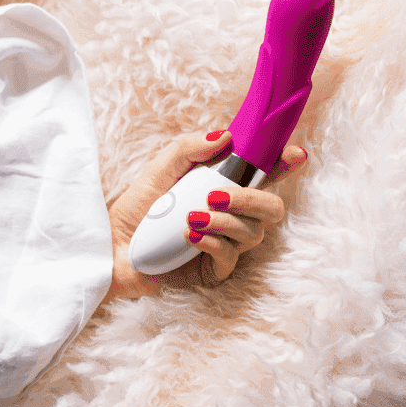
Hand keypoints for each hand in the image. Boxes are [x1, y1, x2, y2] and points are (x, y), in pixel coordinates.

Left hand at [103, 130, 307, 302]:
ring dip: (224, 222)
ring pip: (253, 233)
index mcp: (223, 186)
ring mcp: (225, 244)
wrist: (111, 244)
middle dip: (251, 198)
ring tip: (191, 217)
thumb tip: (226, 135)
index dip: (285, 164)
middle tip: (217, 195)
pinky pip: (231, 257)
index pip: (264, 175)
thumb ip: (190, 148)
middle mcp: (231, 215)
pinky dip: (212, 243)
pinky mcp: (213, 271)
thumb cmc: (136, 206)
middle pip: (272, 207)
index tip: (295, 153)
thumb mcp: (160, 168)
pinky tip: (188, 236)